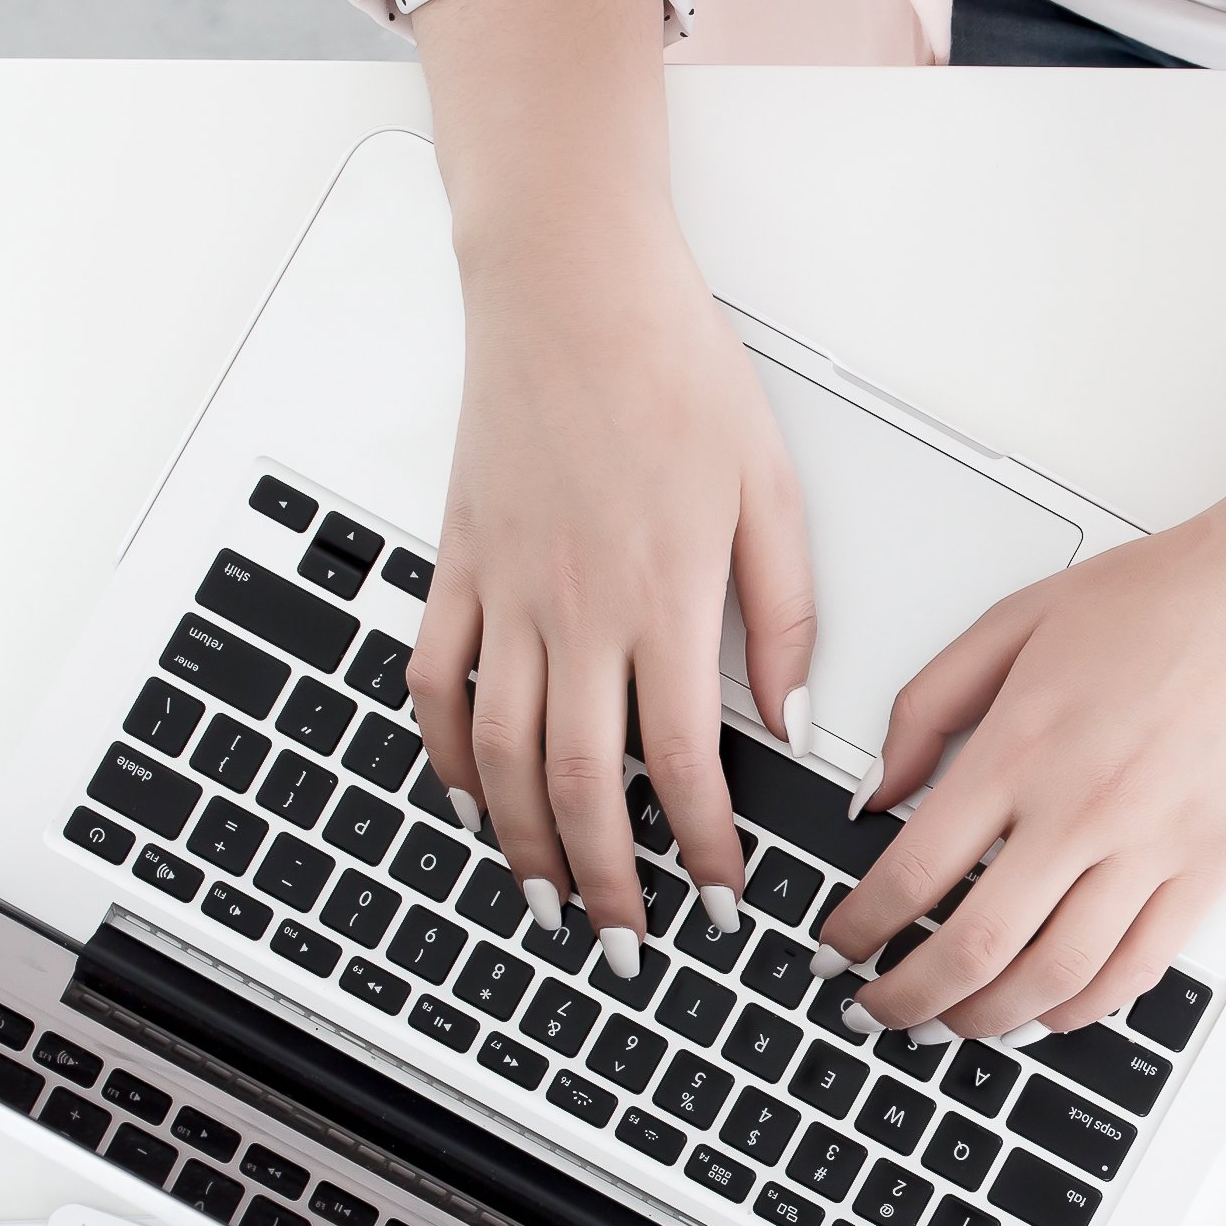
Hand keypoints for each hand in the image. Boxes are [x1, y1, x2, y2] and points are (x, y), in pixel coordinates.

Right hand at [416, 268, 811, 965]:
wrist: (571, 285)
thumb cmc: (675, 369)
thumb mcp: (770, 491)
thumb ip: (782, 615)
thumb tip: (789, 717)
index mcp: (664, 597)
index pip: (686, 763)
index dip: (704, 847)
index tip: (720, 895)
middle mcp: (575, 608)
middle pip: (582, 784)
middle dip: (606, 880)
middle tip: (628, 940)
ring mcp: (504, 590)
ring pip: (501, 751)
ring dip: (522, 840)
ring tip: (547, 898)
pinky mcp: (458, 562)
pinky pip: (437, 681)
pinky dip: (446, 752)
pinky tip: (469, 797)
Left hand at [819, 290, 1225, 1039]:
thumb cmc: (1160, 599)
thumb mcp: (1012, 622)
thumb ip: (926, 706)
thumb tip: (876, 793)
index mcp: (1021, 746)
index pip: (915, 873)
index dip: (862, 927)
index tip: (840, 945)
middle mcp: (1082, 809)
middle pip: (976, 947)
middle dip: (908, 998)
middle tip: (877, 1008)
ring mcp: (1151, 849)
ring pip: (1055, 976)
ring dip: (988, 1019)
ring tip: (952, 1023)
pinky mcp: (1208, 869)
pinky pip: (1137, 969)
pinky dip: (1082, 1007)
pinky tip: (1047, 1010)